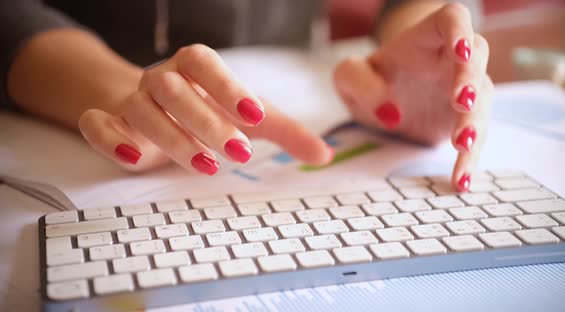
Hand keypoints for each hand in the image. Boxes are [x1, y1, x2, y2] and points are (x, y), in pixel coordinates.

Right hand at [79, 44, 331, 173]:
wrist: (153, 107)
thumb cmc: (209, 109)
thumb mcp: (249, 117)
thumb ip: (286, 132)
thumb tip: (325, 155)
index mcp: (194, 67)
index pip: (205, 63)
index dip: (227, 86)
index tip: (255, 114)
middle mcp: (161, 79)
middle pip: (174, 89)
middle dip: (205, 120)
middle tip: (238, 152)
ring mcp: (131, 100)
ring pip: (142, 110)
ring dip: (172, 137)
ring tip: (206, 165)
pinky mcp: (108, 123)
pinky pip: (96, 123)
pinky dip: (110, 138)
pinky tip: (135, 157)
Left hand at [333, 3, 492, 190]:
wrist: (381, 101)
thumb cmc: (369, 79)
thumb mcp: (349, 77)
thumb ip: (360, 82)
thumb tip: (389, 111)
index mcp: (426, 38)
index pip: (452, 19)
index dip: (460, 32)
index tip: (459, 52)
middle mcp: (452, 60)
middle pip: (476, 58)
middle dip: (471, 80)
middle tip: (460, 103)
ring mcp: (464, 89)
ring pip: (481, 101)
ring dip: (475, 123)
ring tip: (461, 146)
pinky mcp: (465, 120)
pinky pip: (474, 137)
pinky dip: (468, 159)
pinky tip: (461, 180)